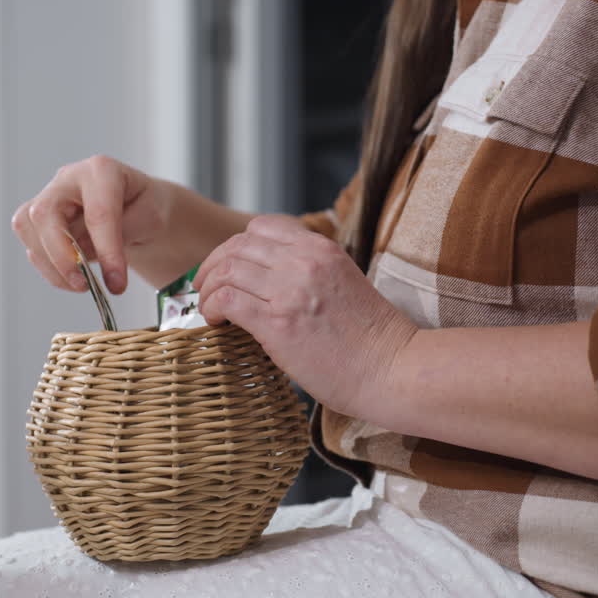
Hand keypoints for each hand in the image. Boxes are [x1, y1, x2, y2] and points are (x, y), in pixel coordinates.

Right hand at [12, 154, 169, 294]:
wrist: (137, 210)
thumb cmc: (145, 208)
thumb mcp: (151, 218)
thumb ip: (123, 233)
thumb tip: (89, 258)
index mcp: (101, 170)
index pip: (98, 212)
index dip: (106, 250)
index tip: (116, 284)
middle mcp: (68, 179)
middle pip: (45, 214)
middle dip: (62, 257)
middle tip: (85, 285)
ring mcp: (49, 197)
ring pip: (29, 230)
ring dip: (52, 266)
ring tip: (81, 285)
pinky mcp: (37, 220)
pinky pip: (31, 246)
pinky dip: (50, 270)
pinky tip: (71, 279)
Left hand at [193, 215, 417, 419]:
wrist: (393, 369)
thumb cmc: (372, 340)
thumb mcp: (343, 284)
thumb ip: (309, 274)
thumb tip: (268, 284)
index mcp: (322, 248)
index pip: (262, 227)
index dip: (234, 246)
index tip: (226, 267)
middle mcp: (304, 261)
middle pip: (237, 245)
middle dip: (212, 265)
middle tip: (204, 287)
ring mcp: (290, 290)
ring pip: (226, 270)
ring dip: (208, 289)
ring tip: (208, 309)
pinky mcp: (278, 322)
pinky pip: (227, 300)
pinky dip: (211, 308)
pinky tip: (215, 323)